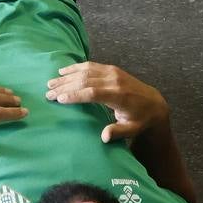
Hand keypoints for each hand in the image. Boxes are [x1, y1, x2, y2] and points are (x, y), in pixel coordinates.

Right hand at [45, 62, 168, 143]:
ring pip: (85, 71)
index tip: (59, 99)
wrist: (154, 103)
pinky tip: (63, 71)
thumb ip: (118, 132)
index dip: (75, 95)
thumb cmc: (140, 120)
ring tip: (51, 83)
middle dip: (65, 86)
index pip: (92, 93)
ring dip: (66, 77)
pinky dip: (75, 67)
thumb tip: (103, 137)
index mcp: (119, 96)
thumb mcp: (132, 129)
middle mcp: (115, 81)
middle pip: (85, 81)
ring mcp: (112, 72)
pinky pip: (90, 65)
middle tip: (48, 93)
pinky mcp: (111, 69)